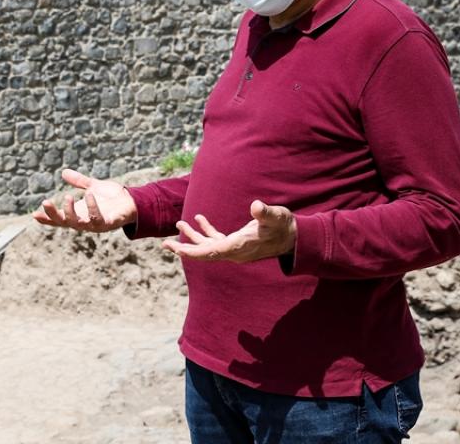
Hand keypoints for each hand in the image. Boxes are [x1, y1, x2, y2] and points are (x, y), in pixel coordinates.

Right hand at [33, 169, 136, 232]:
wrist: (134, 202)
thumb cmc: (113, 198)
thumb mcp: (92, 186)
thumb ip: (79, 182)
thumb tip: (63, 172)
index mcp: (79, 214)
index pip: (59, 219)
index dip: (47, 218)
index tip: (34, 215)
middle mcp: (85, 222)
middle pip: (64, 222)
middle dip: (54, 214)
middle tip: (46, 202)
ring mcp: (96, 224)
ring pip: (78, 223)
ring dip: (71, 212)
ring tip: (67, 197)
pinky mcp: (109, 223)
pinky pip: (98, 218)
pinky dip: (92, 207)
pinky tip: (89, 195)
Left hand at [162, 200, 296, 262]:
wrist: (294, 237)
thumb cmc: (284, 226)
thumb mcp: (277, 217)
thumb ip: (266, 213)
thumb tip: (256, 206)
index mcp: (239, 247)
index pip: (212, 252)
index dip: (194, 251)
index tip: (178, 249)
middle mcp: (234, 251)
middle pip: (204, 253)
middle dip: (185, 249)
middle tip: (165, 244)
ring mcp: (234, 249)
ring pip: (208, 246)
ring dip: (192, 237)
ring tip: (178, 224)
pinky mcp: (237, 243)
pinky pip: (216, 240)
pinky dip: (206, 231)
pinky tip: (197, 219)